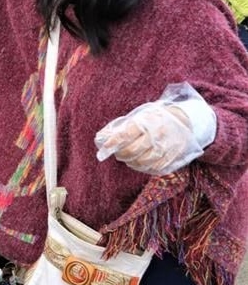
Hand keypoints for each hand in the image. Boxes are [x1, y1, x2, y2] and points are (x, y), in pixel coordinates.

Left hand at [95, 84, 214, 176]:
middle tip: (117, 153)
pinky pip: (155, 168)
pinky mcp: (174, 156)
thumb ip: (121, 127)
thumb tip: (100, 138)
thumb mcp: (139, 116)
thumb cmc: (155, 118)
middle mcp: (157, 134)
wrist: (185, 119)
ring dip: (131, 163)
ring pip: (143, 162)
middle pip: (133, 151)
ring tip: (128, 158)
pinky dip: (143, 168)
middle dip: (121, 154)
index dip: (112, 144)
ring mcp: (167, 146)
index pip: (125, 135)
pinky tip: (139, 163)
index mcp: (147, 121)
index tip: (103, 151)